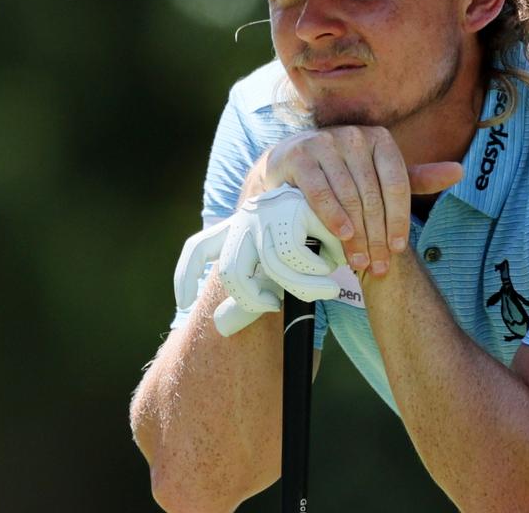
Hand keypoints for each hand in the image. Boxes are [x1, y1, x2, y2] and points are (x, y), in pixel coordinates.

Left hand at [174, 186, 344, 335]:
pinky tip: (333, 262)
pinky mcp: (292, 209)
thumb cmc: (309, 241)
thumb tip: (220, 328)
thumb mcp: (278, 269)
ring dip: (304, 289)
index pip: (199, 247)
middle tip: (274, 307)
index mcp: (237, 229)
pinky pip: (299, 258)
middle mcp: (246, 218)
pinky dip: (318, 272)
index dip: (185, 274)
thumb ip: (251, 295)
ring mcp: (268, 213)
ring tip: (326, 289)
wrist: (345, 200)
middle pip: (231, 272)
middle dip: (252, 301)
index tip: (182, 301)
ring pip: (273, 270)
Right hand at [262, 127, 462, 276]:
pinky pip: (321, 191)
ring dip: (356, 234)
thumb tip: (460, 172)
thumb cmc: (342, 172)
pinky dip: (332, 215)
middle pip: (373, 195)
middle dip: (377, 235)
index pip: (398, 184)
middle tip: (379, 266)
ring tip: (360, 261)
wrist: (289, 163)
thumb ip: (416, 179)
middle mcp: (354, 135)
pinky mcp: (300, 155)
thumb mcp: (380, 175)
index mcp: (380, 139)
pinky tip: (342, 236)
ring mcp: (325, 142)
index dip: (399, 219)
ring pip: (349, 196)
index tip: (398, 249)